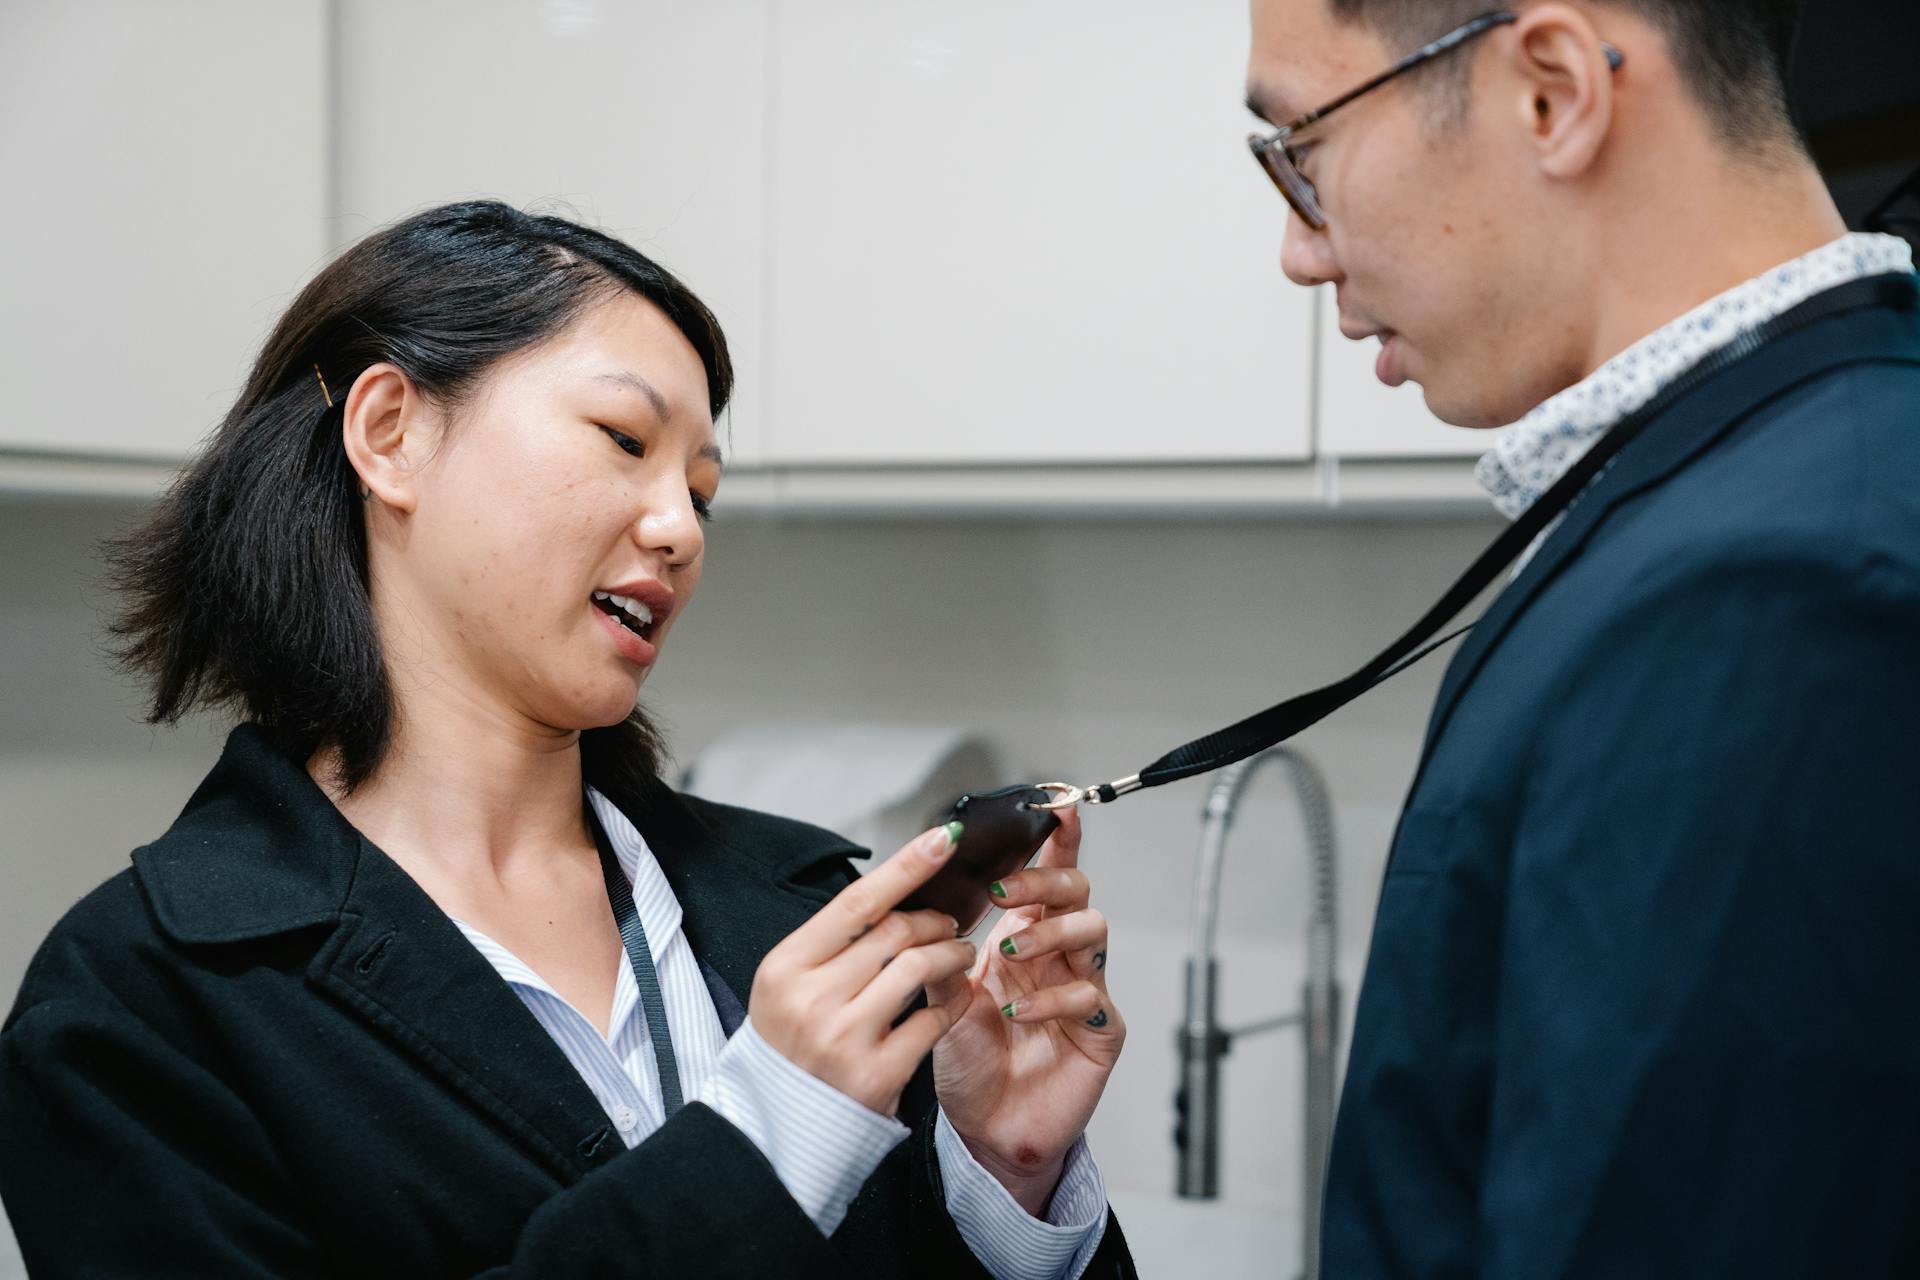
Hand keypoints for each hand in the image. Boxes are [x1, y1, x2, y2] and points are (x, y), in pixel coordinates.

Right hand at [749, 823, 978, 1115]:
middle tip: (950, 924)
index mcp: (785, 966)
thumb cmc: (790, 1044)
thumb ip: (833, 943)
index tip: (945, 838)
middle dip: (935, 920)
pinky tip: (953, 999)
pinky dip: (952, 1002)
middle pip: (896, 931)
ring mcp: (844, 1038)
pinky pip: (933, 1019)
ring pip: (919, 967)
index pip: (857, 902)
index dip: (907, 865)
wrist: (776, 1126)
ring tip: (959, 955)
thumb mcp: (789, 984)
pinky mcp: (877, 1074)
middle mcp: (812, 998)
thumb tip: (896, 890)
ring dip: (951, 954)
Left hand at [931, 808, 1125, 1214]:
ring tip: (1007, 953)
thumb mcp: (942, 999)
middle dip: (1044, 880)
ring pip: (1093, 929)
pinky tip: (1015, 1011)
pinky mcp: (1101, 1031)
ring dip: (1048, 933)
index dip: (1058, 840)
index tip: (1057, 805)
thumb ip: (938, 953)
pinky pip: (1090, 995)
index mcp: (1025, 936)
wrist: (984, 1130)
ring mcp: (1085, 989)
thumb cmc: (968, 1062)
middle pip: (1077, 891)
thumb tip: (922, 907)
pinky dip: (1050, 997)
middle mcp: (1059, 956)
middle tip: (1007, 891)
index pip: (1047, 877)